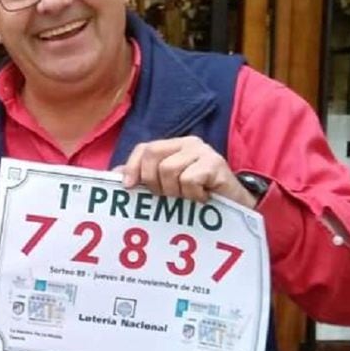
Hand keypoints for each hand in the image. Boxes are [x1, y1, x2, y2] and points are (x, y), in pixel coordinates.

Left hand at [117, 136, 257, 208]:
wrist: (235, 207)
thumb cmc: (198, 197)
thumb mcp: (168, 187)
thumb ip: (143, 178)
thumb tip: (114, 175)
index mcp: (174, 146)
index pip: (144, 148)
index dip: (132, 167)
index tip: (129, 188)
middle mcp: (188, 143)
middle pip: (153, 156)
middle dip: (152, 182)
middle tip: (167, 196)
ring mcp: (203, 151)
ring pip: (169, 170)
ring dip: (174, 192)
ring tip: (187, 197)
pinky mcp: (215, 163)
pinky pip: (188, 179)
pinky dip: (191, 195)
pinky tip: (201, 198)